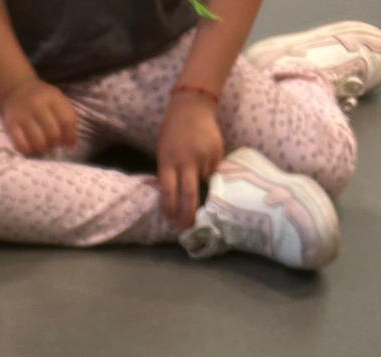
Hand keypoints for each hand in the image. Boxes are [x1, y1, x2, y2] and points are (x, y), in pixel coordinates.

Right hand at [0, 76, 77, 156]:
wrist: (16, 89)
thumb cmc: (41, 98)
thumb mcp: (57, 100)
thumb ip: (67, 118)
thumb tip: (71, 144)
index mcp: (52, 98)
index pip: (67, 120)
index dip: (70, 136)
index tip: (69, 144)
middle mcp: (37, 105)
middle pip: (53, 134)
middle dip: (55, 143)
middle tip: (53, 143)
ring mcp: (23, 115)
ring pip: (38, 142)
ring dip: (43, 149)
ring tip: (43, 146)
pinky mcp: (11, 125)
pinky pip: (21, 145)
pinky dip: (28, 150)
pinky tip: (31, 147)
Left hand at [157, 93, 224, 228]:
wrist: (193, 106)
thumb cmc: (172, 132)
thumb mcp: (163, 152)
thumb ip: (167, 173)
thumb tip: (172, 198)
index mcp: (168, 161)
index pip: (168, 192)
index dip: (170, 209)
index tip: (172, 221)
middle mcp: (186, 161)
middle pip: (189, 195)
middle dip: (188, 215)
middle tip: (188, 227)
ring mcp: (204, 156)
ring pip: (204, 182)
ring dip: (200, 184)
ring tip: (196, 171)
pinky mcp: (217, 152)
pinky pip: (213, 170)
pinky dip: (208, 171)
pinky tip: (204, 159)